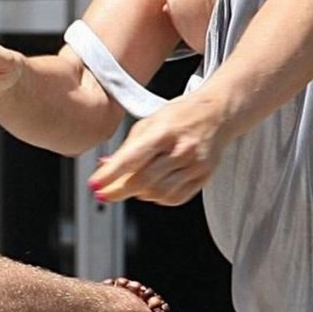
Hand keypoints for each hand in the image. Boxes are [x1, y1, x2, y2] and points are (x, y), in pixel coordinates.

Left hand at [89, 95, 224, 205]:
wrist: (218, 113)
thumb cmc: (180, 115)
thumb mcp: (151, 121)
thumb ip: (128, 146)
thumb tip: (105, 167)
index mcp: (165, 130)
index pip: (132, 158)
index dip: (110, 174)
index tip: (94, 185)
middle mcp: (182, 149)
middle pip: (144, 180)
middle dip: (119, 190)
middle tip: (104, 193)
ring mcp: (195, 165)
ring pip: (158, 193)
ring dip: (139, 193)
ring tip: (132, 184)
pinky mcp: (203, 178)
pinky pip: (175, 198)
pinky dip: (158, 198)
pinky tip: (152, 188)